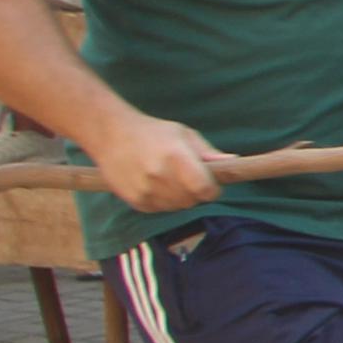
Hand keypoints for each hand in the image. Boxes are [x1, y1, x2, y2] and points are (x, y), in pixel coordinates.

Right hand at [82, 111, 222, 214]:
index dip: (213, 189)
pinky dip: (164, 201)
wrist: (110, 135)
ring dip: (181, 198)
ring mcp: (145, 190)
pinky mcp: (135, 201)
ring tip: (170, 178)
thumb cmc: (153, 132)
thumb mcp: (184, 134)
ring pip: (178, 207)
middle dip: (197, 192)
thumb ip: (208, 152)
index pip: (205, 189)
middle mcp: (159, 176)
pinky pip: (161, 209)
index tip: (211, 183)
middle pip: (193, 200)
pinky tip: (156, 184)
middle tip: (188, 177)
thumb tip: (232, 162)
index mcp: (176, 157)